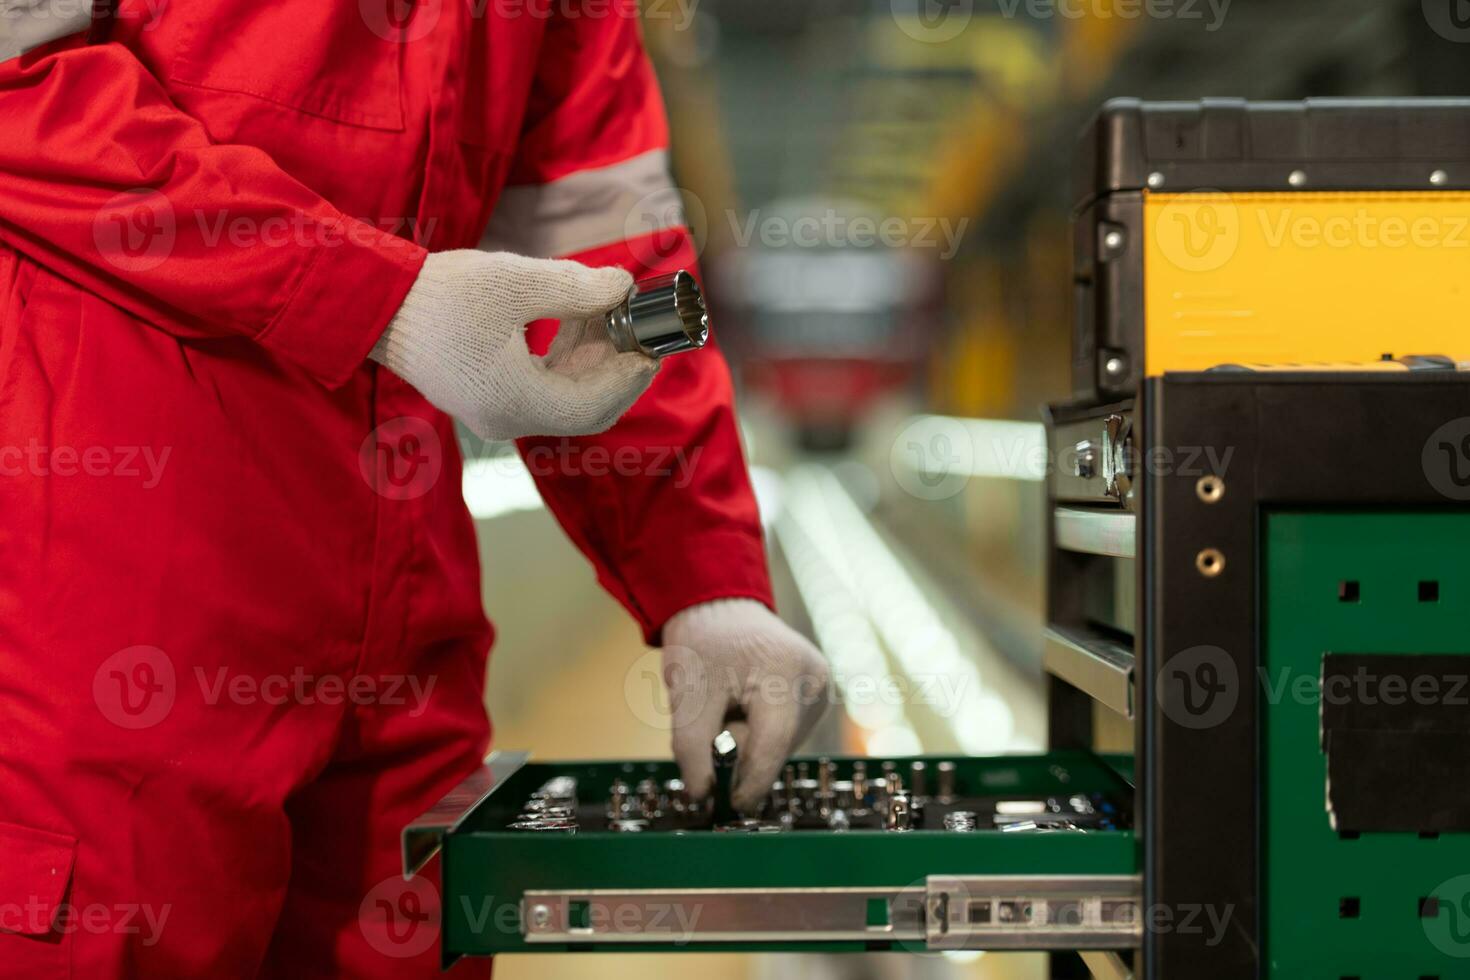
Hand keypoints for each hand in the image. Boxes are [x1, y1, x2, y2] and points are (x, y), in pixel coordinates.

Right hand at [371, 250, 656, 440]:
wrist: (376, 305)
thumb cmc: (440, 294)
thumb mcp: (516, 282)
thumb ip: (578, 288)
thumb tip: (625, 287)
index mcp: (516, 402)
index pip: (594, 406)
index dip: (630, 378)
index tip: (653, 345)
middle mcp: (508, 419)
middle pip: (584, 407)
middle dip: (617, 369)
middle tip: (641, 330)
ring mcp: (495, 411)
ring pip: (565, 396)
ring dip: (594, 360)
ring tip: (611, 314)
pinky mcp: (486, 395)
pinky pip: (542, 387)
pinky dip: (567, 359)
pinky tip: (578, 320)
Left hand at [661, 599, 829, 813]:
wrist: (720, 607)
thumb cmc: (702, 644)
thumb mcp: (687, 694)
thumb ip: (692, 748)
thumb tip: (701, 797)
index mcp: (786, 670)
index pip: (771, 744)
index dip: (749, 783)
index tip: (728, 806)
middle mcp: (815, 681)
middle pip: (776, 748)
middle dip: (739, 754)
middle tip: (712, 722)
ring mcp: (820, 690)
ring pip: (780, 746)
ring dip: (748, 743)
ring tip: (729, 705)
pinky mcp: (816, 698)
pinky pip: (784, 735)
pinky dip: (759, 734)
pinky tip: (745, 705)